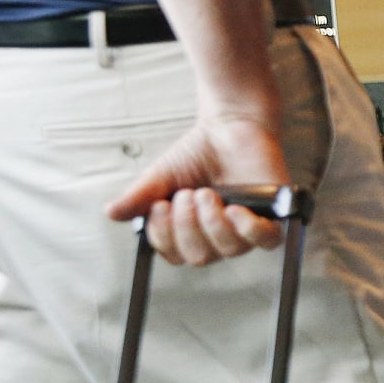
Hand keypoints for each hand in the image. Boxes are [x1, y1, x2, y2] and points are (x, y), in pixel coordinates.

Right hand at [105, 115, 288, 266]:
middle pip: (200, 257)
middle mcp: (217, 236)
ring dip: (212, 224)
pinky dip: (249, 231)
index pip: (175, 255)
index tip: (159, 207)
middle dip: (187, 227)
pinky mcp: (272, 216)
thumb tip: (111, 213)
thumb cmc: (197, 154)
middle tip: (186, 194)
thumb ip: (139, 197)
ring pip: (230, 250)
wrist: (230, 126)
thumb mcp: (161, 176)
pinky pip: (265, 240)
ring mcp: (245, 228)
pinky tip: (235, 212)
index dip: (165, 238)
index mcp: (190, 233)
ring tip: (207, 194)